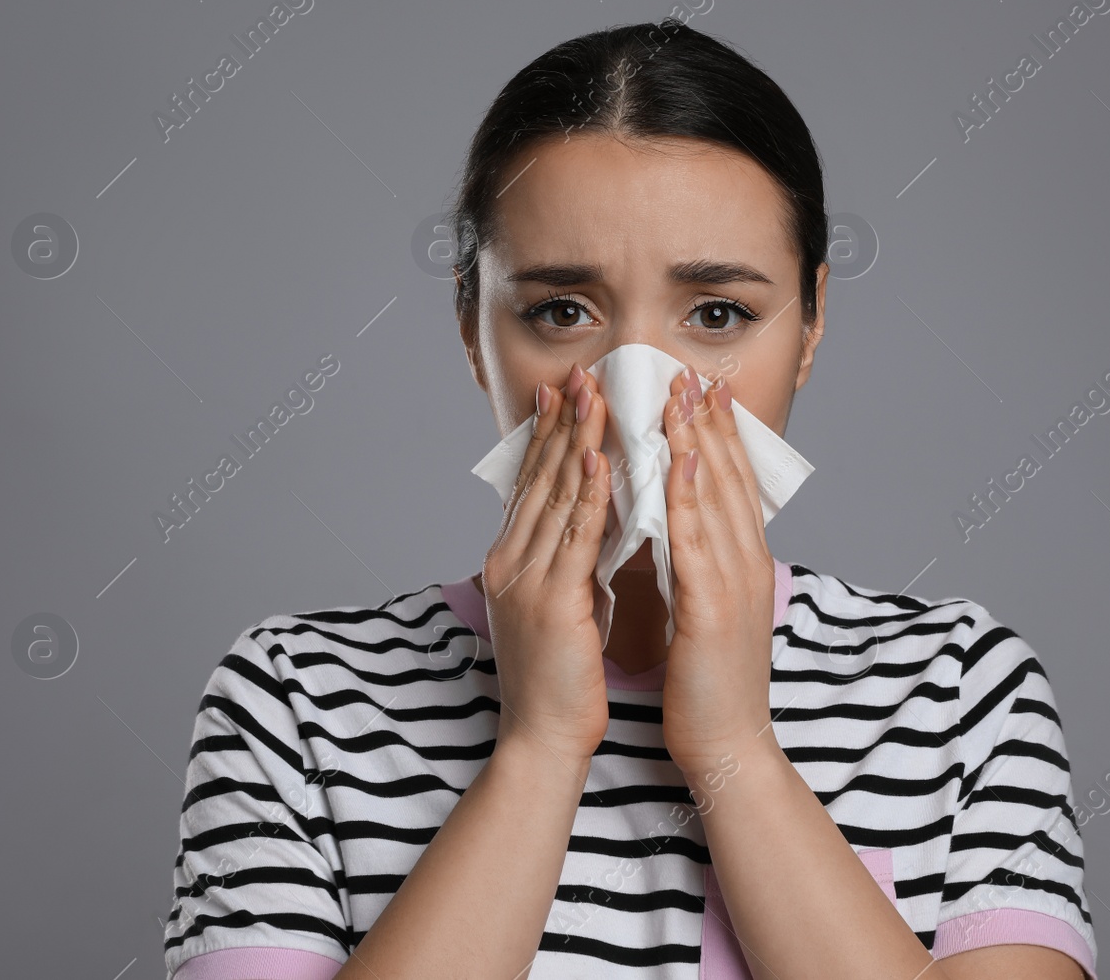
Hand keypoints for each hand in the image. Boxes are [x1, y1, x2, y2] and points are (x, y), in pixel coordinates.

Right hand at [482, 362, 613, 767]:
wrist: (542, 738)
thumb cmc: (557, 679)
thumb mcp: (559, 606)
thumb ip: (567, 562)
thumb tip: (591, 523)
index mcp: (512, 562)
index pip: (532, 484)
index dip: (550, 434)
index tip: (566, 390)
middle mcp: (510, 561)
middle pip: (538, 477)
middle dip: (562, 420)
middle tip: (582, 371)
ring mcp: (525, 579)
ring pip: (554, 495)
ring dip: (576, 439)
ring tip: (595, 394)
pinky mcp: (550, 601)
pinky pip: (573, 536)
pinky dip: (586, 492)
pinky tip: (599, 458)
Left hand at [658, 364, 778, 781]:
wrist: (728, 746)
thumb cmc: (710, 686)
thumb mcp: (706, 613)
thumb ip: (696, 569)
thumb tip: (676, 533)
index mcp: (744, 565)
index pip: (730, 486)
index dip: (717, 436)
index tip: (702, 392)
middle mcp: (747, 564)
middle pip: (728, 478)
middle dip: (709, 421)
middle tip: (692, 371)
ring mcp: (734, 582)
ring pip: (715, 496)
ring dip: (697, 441)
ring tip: (681, 394)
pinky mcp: (713, 606)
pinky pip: (696, 538)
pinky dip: (688, 494)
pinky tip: (680, 460)